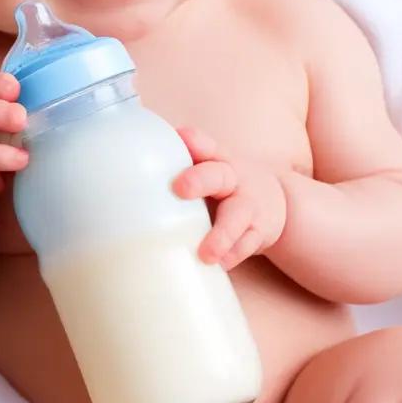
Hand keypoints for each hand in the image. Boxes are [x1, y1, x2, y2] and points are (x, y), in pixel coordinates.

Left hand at [171, 126, 286, 270]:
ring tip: (206, 254)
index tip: (181, 138)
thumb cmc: (224, 184)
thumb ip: (178, 165)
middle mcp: (233, 179)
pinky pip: (246, 246)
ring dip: (221, 235)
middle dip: (199, 180)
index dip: (194, 142)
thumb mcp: (209, 167)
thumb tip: (127, 168)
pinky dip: (232, 255)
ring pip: (237, 218)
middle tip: (179, 188)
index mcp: (216, 160)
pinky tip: (219, 264)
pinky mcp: (258, 232)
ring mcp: (248, 206)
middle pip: (218, 176)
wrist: (274, 200)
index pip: (205, 145)